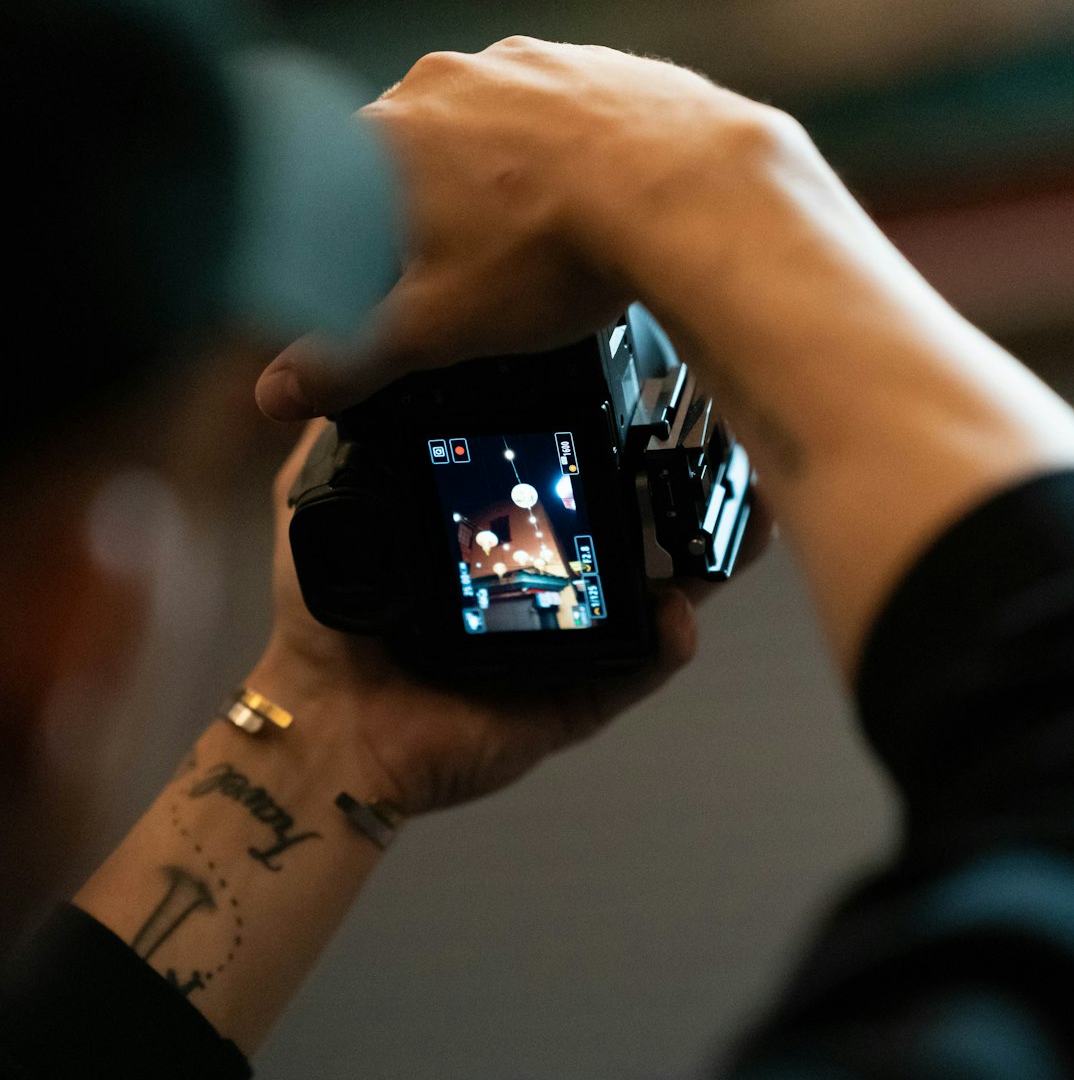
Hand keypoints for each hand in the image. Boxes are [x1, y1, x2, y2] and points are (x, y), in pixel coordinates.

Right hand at [255, 38, 760, 420]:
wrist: (679, 195)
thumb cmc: (556, 252)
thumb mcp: (433, 329)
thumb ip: (347, 359)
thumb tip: (278, 389)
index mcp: (383, 139)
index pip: (328, 190)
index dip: (351, 247)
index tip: (380, 281)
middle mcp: (440, 83)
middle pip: (405, 159)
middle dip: (426, 219)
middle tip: (467, 275)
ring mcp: (515, 67)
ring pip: (480, 133)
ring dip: (491, 185)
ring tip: (529, 245)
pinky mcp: (580, 66)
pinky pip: (548, 117)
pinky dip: (553, 159)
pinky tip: (576, 206)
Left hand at [256, 420, 770, 817]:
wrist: (326, 721)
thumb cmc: (326, 625)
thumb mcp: (318, 506)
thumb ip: (337, 438)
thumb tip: (349, 358)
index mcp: (505, 540)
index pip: (578, 482)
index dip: (625, 444)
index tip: (661, 397)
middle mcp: (547, 586)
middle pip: (641, 533)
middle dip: (693, 495)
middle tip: (730, 456)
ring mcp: (569, 645)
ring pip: (659, 597)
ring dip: (711, 563)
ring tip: (750, 525)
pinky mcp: (573, 700)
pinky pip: (631, 672)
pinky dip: (663, 647)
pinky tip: (678, 616)